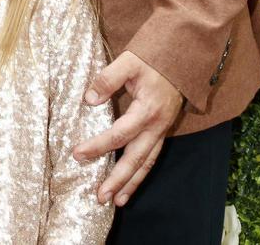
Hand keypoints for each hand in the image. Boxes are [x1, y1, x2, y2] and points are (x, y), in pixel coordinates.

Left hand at [72, 51, 184, 206]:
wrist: (182, 58)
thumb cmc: (154, 58)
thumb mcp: (129, 61)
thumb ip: (108, 79)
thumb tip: (89, 100)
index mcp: (147, 110)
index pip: (119, 133)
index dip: (98, 145)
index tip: (78, 154)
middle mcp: (156, 126)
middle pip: (137, 159)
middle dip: (118, 179)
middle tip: (100, 197)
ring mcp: (161, 130)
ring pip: (147, 163)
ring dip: (131, 183)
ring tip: (116, 201)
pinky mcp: (161, 131)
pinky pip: (152, 157)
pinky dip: (141, 173)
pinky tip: (130, 184)